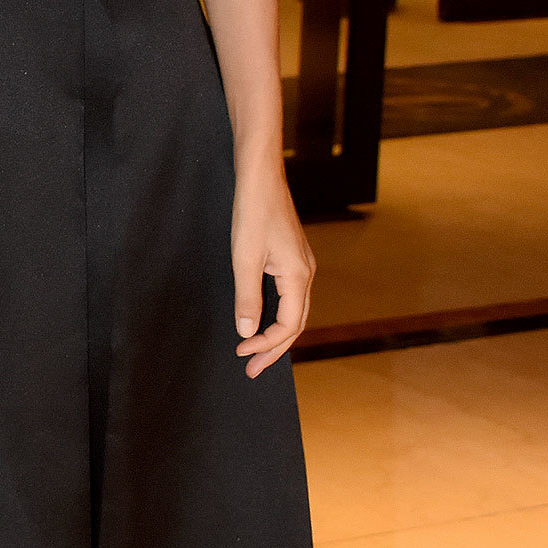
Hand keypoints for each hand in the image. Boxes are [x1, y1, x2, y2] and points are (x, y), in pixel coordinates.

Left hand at [231, 158, 314, 377]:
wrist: (261, 178)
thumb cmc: (253, 213)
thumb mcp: (244, 259)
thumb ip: (247, 297)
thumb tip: (247, 332)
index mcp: (298, 277)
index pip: (288, 326)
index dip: (266, 344)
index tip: (242, 353)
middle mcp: (306, 273)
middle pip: (295, 324)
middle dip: (274, 348)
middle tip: (251, 369)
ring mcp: (301, 265)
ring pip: (294, 311)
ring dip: (275, 333)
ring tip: (255, 352)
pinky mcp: (292, 258)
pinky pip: (289, 296)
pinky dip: (276, 315)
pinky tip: (262, 320)